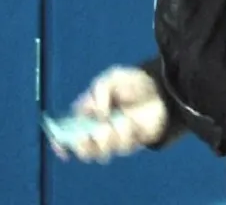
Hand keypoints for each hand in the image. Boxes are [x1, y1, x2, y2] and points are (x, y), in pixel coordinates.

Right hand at [52, 65, 167, 163]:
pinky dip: (126, 133)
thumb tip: (98, 115)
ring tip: (121, 121)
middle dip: (86, 145)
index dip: (61, 143)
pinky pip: (122, 147)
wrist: (160, 87)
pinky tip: (134, 122)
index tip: (62, 146)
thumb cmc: (132, 82)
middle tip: (96, 132)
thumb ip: (99, 92)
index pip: (67, 134)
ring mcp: (114, 139)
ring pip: (102, 152)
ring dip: (109, 137)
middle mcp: (98, 130)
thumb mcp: (111, 78)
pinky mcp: (130, 144)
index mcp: (87, 115)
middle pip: (83, 150)